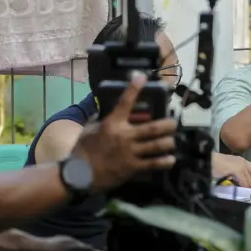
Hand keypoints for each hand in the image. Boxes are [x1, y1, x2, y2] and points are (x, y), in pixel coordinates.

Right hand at [72, 74, 176, 192]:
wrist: (78, 173)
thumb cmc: (84, 149)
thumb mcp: (92, 129)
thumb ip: (106, 121)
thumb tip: (114, 112)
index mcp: (112, 123)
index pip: (124, 102)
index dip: (134, 89)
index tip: (142, 78)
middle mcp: (124, 136)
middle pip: (152, 128)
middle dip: (167, 125)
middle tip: (173, 123)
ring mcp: (129, 153)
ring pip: (156, 146)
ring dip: (168, 143)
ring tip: (171, 142)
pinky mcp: (132, 168)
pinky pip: (153, 164)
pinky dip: (164, 162)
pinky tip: (170, 160)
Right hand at [211, 153, 250, 187]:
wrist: (207, 160)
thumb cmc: (213, 164)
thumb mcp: (227, 168)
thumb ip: (234, 173)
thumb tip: (239, 182)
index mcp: (240, 160)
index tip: (248, 185)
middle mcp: (243, 162)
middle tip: (246, 189)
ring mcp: (241, 166)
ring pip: (250, 180)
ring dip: (247, 187)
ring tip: (241, 191)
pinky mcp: (237, 170)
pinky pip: (244, 183)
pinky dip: (243, 188)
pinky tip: (238, 189)